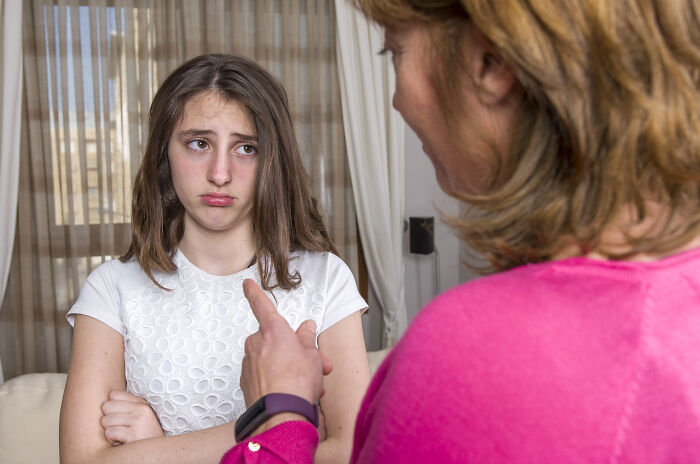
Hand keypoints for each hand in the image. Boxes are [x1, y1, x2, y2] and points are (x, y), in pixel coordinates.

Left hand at [100, 390, 164, 444]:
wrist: (158, 453)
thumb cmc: (145, 436)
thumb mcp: (141, 417)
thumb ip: (127, 407)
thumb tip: (106, 400)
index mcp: (142, 404)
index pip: (114, 395)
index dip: (111, 407)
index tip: (118, 417)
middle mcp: (142, 409)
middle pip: (107, 406)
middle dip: (108, 419)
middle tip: (118, 427)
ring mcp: (138, 421)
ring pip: (106, 420)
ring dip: (109, 431)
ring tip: (120, 435)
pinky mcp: (134, 434)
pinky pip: (110, 432)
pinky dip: (112, 440)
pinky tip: (121, 442)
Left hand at [240, 279, 332, 408]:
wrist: (281, 416)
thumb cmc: (297, 384)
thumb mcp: (313, 356)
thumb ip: (307, 339)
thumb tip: (306, 328)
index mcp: (273, 330)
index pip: (261, 305)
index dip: (254, 292)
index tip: (246, 284)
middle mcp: (256, 343)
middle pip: (276, 339)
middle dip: (294, 350)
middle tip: (315, 365)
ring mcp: (248, 363)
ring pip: (271, 359)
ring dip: (288, 367)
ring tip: (307, 384)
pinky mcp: (246, 382)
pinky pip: (263, 375)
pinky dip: (276, 380)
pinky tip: (290, 392)